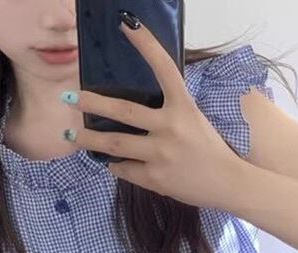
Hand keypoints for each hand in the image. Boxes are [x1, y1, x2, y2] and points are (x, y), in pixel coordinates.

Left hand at [61, 15, 242, 209]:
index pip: (164, 67)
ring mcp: (161, 153)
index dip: (145, 44)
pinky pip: (124, 169)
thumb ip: (167, 113)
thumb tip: (131, 113)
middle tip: (69, 97)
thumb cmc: (209, 150)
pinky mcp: (155, 178)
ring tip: (70, 136)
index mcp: (184, 106)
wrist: (228, 183)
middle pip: (122, 111)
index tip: (126, 24)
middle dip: (91, 103)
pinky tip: (113, 163)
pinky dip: (116, 166)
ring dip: (88, 140)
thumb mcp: (193, 121)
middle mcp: (171, 126)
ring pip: (113, 144)